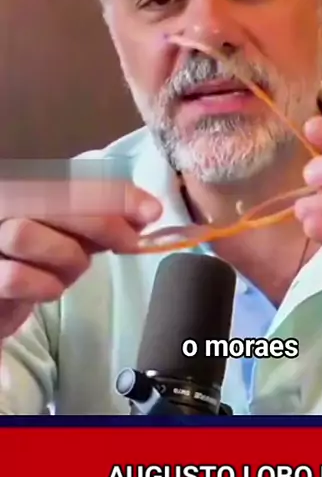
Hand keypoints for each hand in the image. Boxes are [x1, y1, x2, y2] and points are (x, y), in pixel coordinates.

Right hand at [0, 180, 161, 339]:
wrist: (0, 298)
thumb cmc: (36, 262)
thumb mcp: (73, 234)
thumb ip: (103, 221)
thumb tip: (148, 211)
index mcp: (25, 187)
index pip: (71, 178)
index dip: (113, 193)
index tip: (150, 211)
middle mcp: (3, 205)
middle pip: (49, 199)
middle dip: (101, 222)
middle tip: (131, 243)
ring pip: (25, 234)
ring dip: (65, 256)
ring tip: (73, 270)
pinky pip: (14, 276)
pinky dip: (43, 285)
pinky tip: (51, 290)